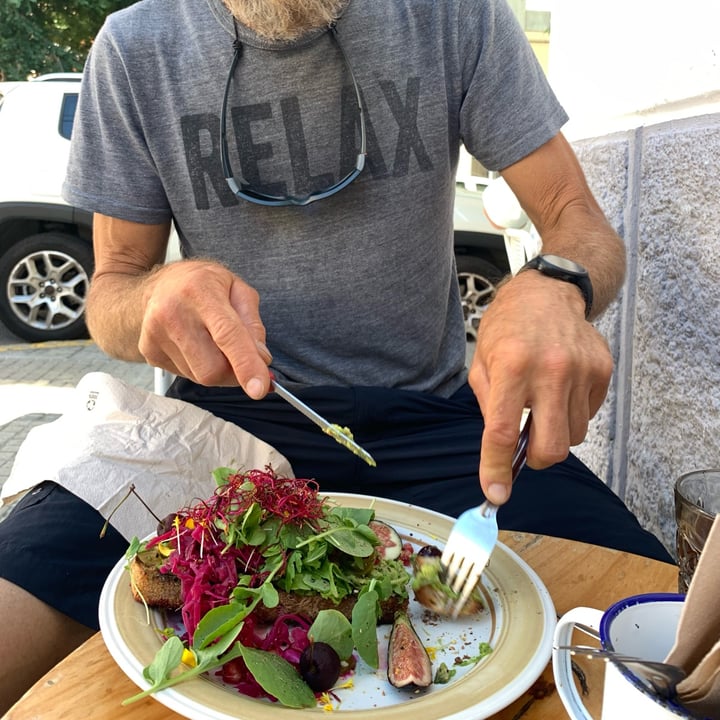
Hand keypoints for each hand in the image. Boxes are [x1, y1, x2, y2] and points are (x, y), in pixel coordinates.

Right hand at [137, 259, 271, 396]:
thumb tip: (261, 360)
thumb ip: (254, 325)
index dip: (245, 365)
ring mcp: (155, 334)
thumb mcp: (238, 290)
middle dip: (235, 372)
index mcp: (200, 291)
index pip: (227, 335)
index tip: (260, 389)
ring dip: (217, 369)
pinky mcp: (148, 352)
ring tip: (211, 342)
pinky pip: (186, 376)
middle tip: (240, 357)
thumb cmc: (202, 285)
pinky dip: (199, 368)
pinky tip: (195, 346)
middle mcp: (173, 313)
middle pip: (213, 368)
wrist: (158, 286)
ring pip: (201, 377)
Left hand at [468, 270, 612, 504]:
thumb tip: (500, 450)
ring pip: (572, 436)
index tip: (495, 494)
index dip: (496, 469)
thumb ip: (488, 406)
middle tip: (525, 446)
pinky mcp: (602, 370)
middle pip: (550, 447)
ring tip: (542, 405)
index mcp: (511, 367)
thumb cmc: (508, 327)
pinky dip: (571, 414)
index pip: (501, 432)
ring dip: (554, 434)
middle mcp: (549, 370)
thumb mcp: (481, 362)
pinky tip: (559, 390)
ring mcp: (581, 370)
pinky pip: (588, 415)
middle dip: (535, 459)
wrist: (548, 292)